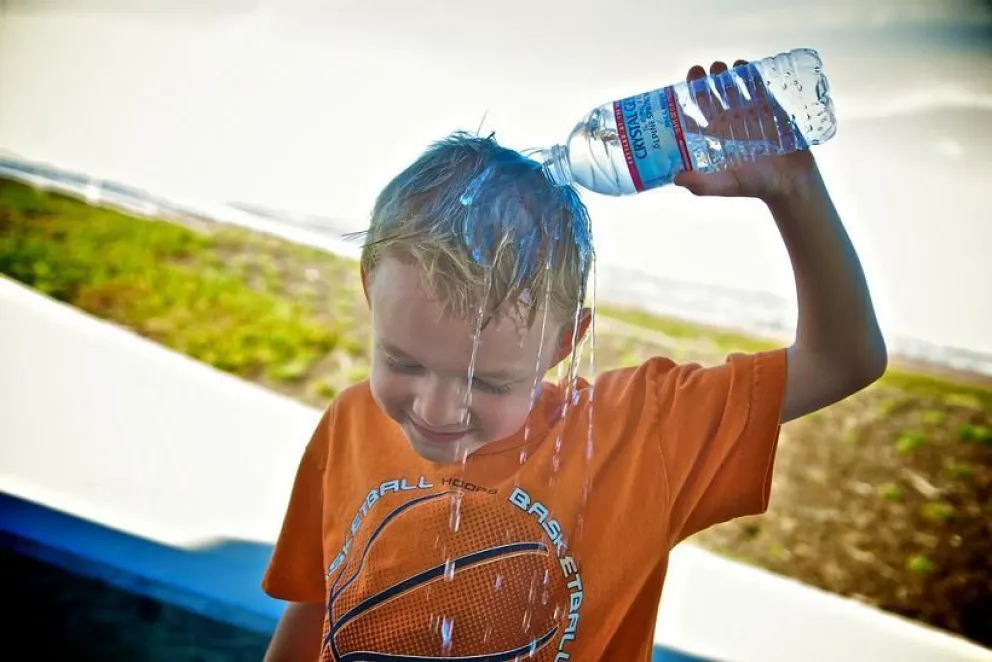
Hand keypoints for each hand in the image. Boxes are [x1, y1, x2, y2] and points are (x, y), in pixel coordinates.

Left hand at [673, 60, 817, 202]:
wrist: (791, 181)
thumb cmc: (756, 185)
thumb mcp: (727, 185)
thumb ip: (703, 185)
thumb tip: (676, 178)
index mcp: (714, 138)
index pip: (694, 115)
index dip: (685, 101)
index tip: (680, 89)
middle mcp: (728, 123)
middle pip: (710, 96)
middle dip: (703, 81)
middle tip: (699, 70)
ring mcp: (748, 112)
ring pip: (731, 87)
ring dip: (723, 75)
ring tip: (720, 68)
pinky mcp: (768, 106)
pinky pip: (756, 85)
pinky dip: (749, 73)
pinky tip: (742, 66)